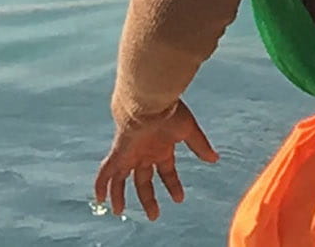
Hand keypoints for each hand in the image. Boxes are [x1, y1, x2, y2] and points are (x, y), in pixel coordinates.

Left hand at [89, 101, 220, 219]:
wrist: (148, 100)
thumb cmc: (168, 111)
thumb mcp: (189, 131)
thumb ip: (200, 146)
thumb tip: (214, 159)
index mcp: (161, 149)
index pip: (166, 172)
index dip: (173, 185)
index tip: (179, 198)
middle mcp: (144, 154)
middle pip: (143, 181)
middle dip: (148, 198)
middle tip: (154, 215)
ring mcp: (130, 154)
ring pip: (121, 179)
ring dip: (120, 195)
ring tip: (119, 211)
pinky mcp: (119, 153)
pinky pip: (106, 172)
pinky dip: (101, 184)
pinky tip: (99, 198)